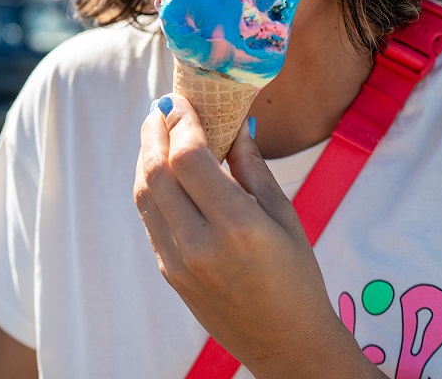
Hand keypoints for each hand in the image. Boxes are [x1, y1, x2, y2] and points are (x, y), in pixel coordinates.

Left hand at [134, 94, 376, 377]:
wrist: (284, 341)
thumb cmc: (296, 276)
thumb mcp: (284, 216)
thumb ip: (252, 167)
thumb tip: (233, 122)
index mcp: (237, 226)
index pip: (189, 158)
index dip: (181, 123)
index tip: (183, 100)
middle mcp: (200, 244)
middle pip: (157, 172)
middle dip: (155, 132)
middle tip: (162, 108)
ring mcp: (178, 262)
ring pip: (144, 195)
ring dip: (146, 157)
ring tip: (157, 131)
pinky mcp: (169, 273)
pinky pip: (150, 219)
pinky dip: (150, 186)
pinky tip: (162, 169)